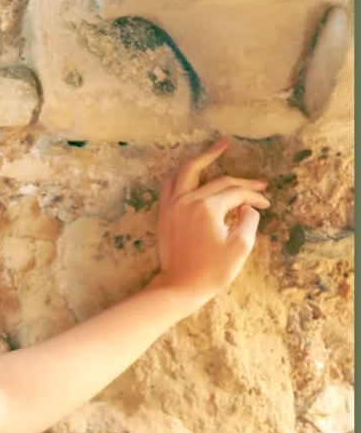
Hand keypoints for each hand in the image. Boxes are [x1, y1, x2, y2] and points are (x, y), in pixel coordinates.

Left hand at [152, 138, 270, 307]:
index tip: (266, 205)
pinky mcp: (165, 212)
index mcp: (208, 208)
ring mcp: (173, 204)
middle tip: (260, 183)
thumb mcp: (240, 247)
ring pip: (188, 170)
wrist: (180, 286)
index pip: (237, 193)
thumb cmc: (212, 271)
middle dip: (242, 183)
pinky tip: (194, 169)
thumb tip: (247, 206)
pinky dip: (184, 173)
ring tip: (221, 145)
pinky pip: (172, 183)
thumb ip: (249, 220)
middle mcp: (188, 200)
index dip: (255, 196)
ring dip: (205, 157)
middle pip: (219, 181)